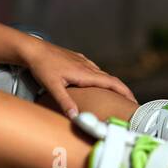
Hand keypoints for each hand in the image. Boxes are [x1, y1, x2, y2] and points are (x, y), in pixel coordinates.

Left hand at [23, 39, 137, 118]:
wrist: (33, 49)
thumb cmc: (42, 67)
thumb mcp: (53, 86)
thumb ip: (65, 102)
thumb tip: (76, 118)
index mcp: (85, 73)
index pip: (112, 83)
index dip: (124, 92)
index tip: (134, 102)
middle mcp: (87, 66)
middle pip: (110, 79)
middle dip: (121, 91)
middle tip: (129, 104)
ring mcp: (82, 61)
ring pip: (102, 74)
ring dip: (111, 85)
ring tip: (116, 97)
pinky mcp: (77, 59)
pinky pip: (93, 70)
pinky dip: (100, 79)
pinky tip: (96, 84)